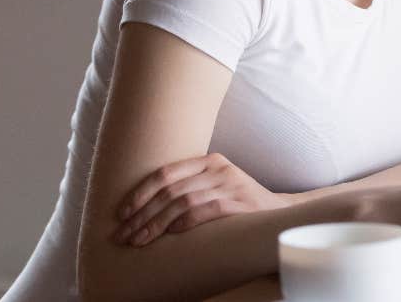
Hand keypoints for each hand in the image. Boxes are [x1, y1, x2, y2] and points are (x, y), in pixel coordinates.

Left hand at [112, 152, 287, 246]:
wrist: (279, 214)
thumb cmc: (239, 203)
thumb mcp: (215, 186)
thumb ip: (190, 187)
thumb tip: (143, 206)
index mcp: (209, 161)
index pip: (165, 173)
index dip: (140, 193)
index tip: (121, 213)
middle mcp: (220, 169)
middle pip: (170, 190)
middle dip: (142, 214)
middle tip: (124, 234)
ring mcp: (232, 185)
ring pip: (183, 202)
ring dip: (156, 223)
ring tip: (140, 240)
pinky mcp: (242, 204)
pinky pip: (207, 210)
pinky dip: (186, 222)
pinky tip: (171, 233)